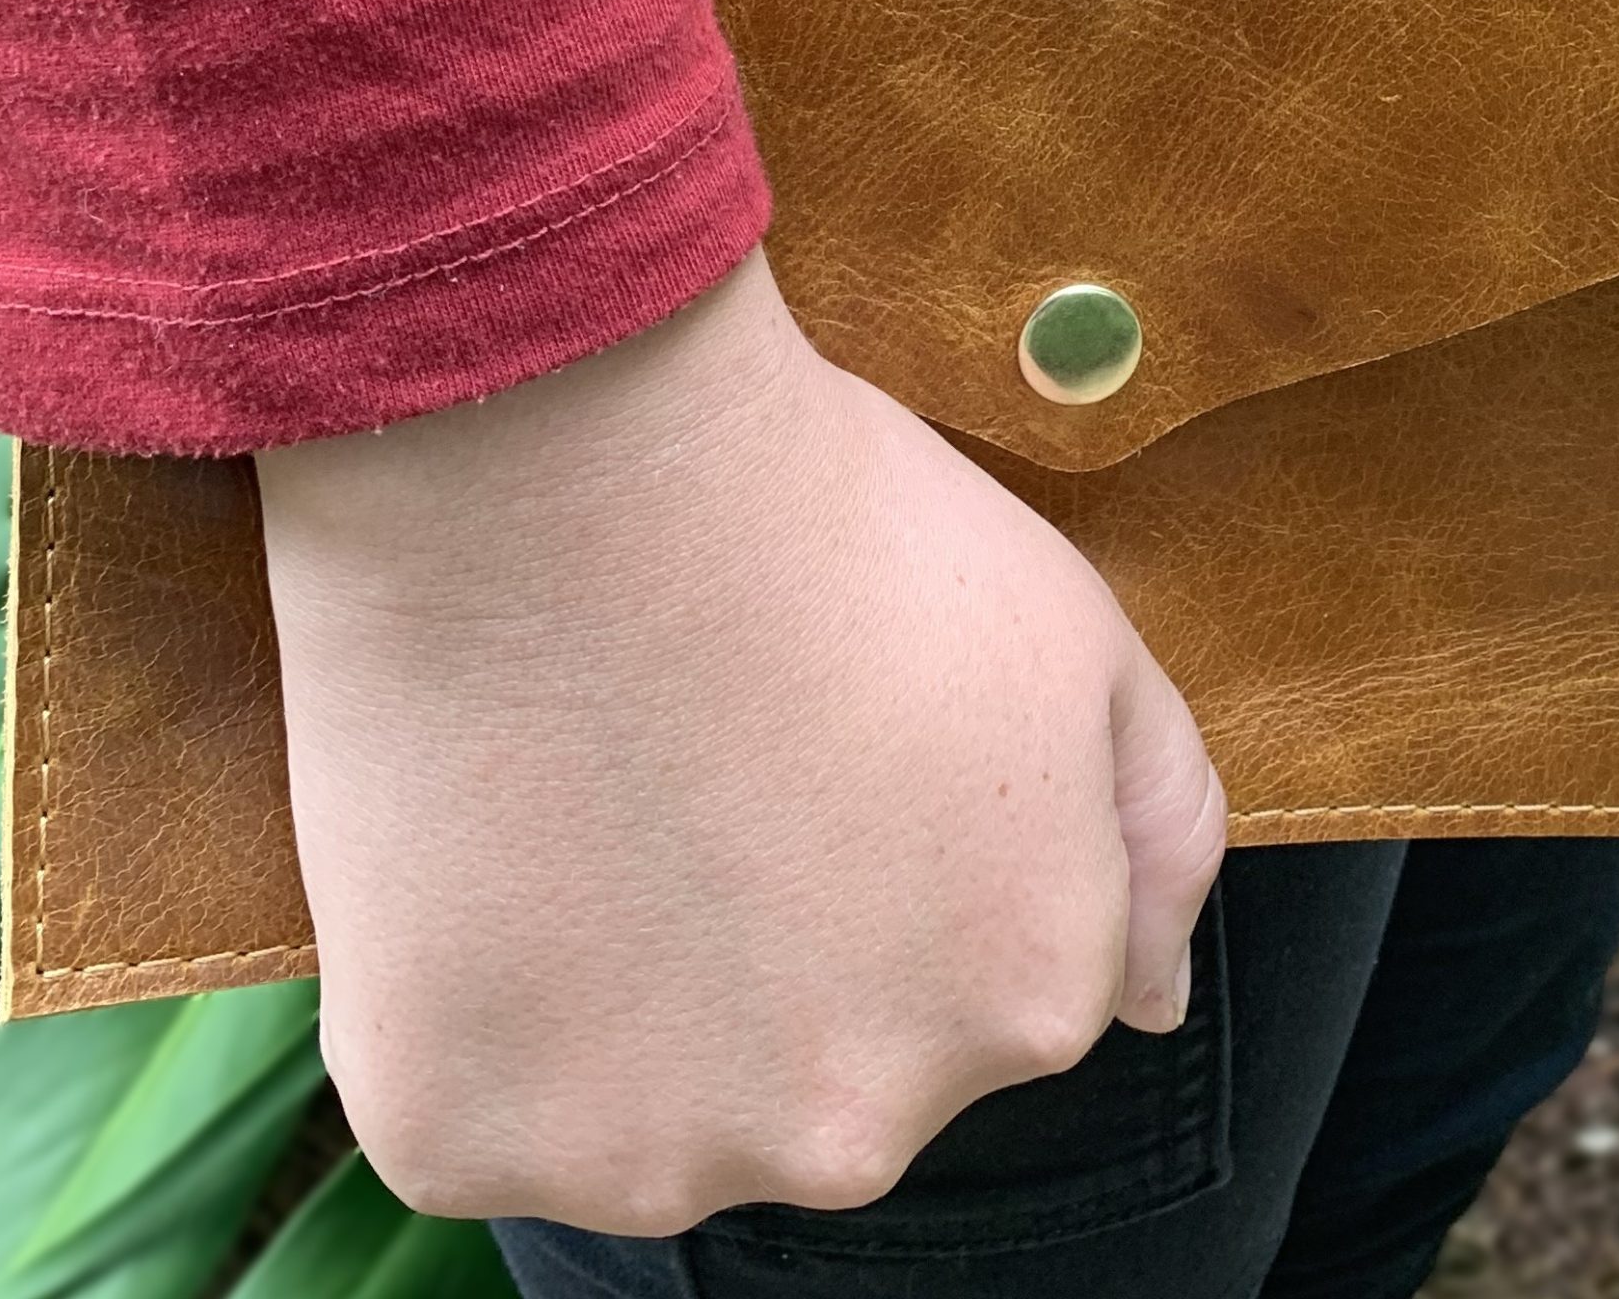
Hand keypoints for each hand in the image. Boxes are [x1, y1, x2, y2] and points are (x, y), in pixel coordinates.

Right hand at [255, 249, 1224, 1233]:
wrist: (577, 464)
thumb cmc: (832, 522)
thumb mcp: (1081, 635)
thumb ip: (1156, 832)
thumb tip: (1156, 998)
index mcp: (1028, 1000)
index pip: (998, 985)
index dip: (911, 850)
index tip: (838, 746)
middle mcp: (862, 1127)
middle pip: (834, 1068)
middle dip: (787, 953)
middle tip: (713, 766)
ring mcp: (656, 1155)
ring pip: (656, 1108)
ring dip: (630, 1002)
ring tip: (597, 795)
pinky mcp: (463, 1136)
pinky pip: (484, 1109)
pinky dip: (481, 1011)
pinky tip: (495, 852)